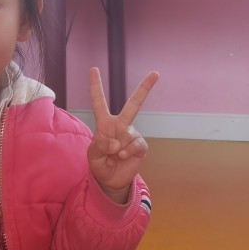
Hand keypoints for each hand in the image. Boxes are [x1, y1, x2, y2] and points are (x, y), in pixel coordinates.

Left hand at [86, 67, 158, 202]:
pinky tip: (122, 157)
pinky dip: (127, 152)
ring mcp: (132, 134)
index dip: (96, 86)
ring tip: (113, 157)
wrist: (110, 180)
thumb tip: (117, 143)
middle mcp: (120, 125)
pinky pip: (136, 144)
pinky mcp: (140, 146)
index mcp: (105, 124)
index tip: (93, 69)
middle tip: (156, 73)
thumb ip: (100, 145)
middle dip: (145, 88)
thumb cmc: (99, 163)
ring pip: (129, 133)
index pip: (99, 102)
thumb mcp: (92, 154)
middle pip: (133, 104)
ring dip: (117, 149)